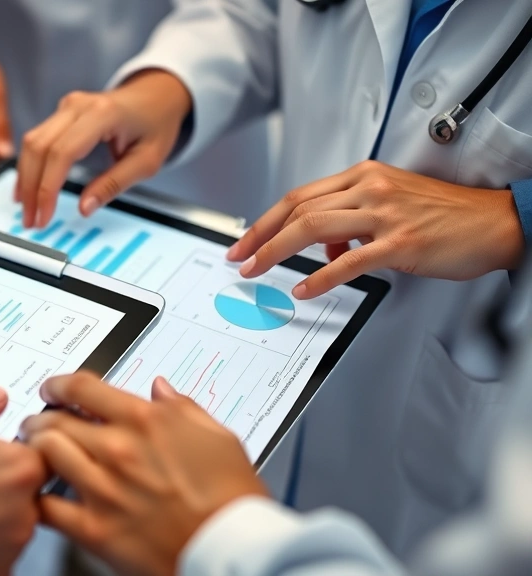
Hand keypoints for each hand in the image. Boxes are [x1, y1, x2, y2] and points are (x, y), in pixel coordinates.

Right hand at [16, 70, 191, 227]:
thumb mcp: (146, 162)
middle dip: (31, 188)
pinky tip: (28, 188)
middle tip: (31, 220)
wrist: (157, 95)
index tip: (44, 216)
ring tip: (27, 209)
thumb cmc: (155, 126)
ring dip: (25, 178)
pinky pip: (37, 138)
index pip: (63, 152)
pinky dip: (30, 165)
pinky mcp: (62, 112)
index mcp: (103, 114)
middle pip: (40, 147)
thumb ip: (114, 184)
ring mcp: (68, 106)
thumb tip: (84, 209)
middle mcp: (79, 105)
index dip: (48, 188)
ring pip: (32, 142)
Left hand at [21, 373, 265, 575]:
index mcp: (146, 421)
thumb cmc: (233, 498)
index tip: (54, 389)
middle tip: (38, 421)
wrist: (233, 549)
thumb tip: (161, 390)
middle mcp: (118, 449)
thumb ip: (184, 409)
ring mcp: (103, 489)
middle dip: (41, 416)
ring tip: (35, 451)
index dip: (60, 384)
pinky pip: (47, 507)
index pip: (83, 388)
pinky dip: (37, 498)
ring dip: (34, 448)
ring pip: (45, 453)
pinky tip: (40, 495)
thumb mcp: (219, 437)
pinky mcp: (95, 529)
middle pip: (55, 418)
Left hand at [227, 161, 524, 298]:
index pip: (299, 196)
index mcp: (363, 175)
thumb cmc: (446, 215)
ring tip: (258, 271)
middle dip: (260, 237)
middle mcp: (369, 188)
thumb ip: (352, 221)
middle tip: (239, 258)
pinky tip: (304, 289)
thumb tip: (322, 248)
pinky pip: (349, 260)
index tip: (245, 240)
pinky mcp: (401, 243)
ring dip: (277, 253)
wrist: (496, 221)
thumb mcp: (391, 205)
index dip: (265, 220)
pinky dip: (321, 277)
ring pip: (314, 229)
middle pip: (298, 210)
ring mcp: (385, 214)